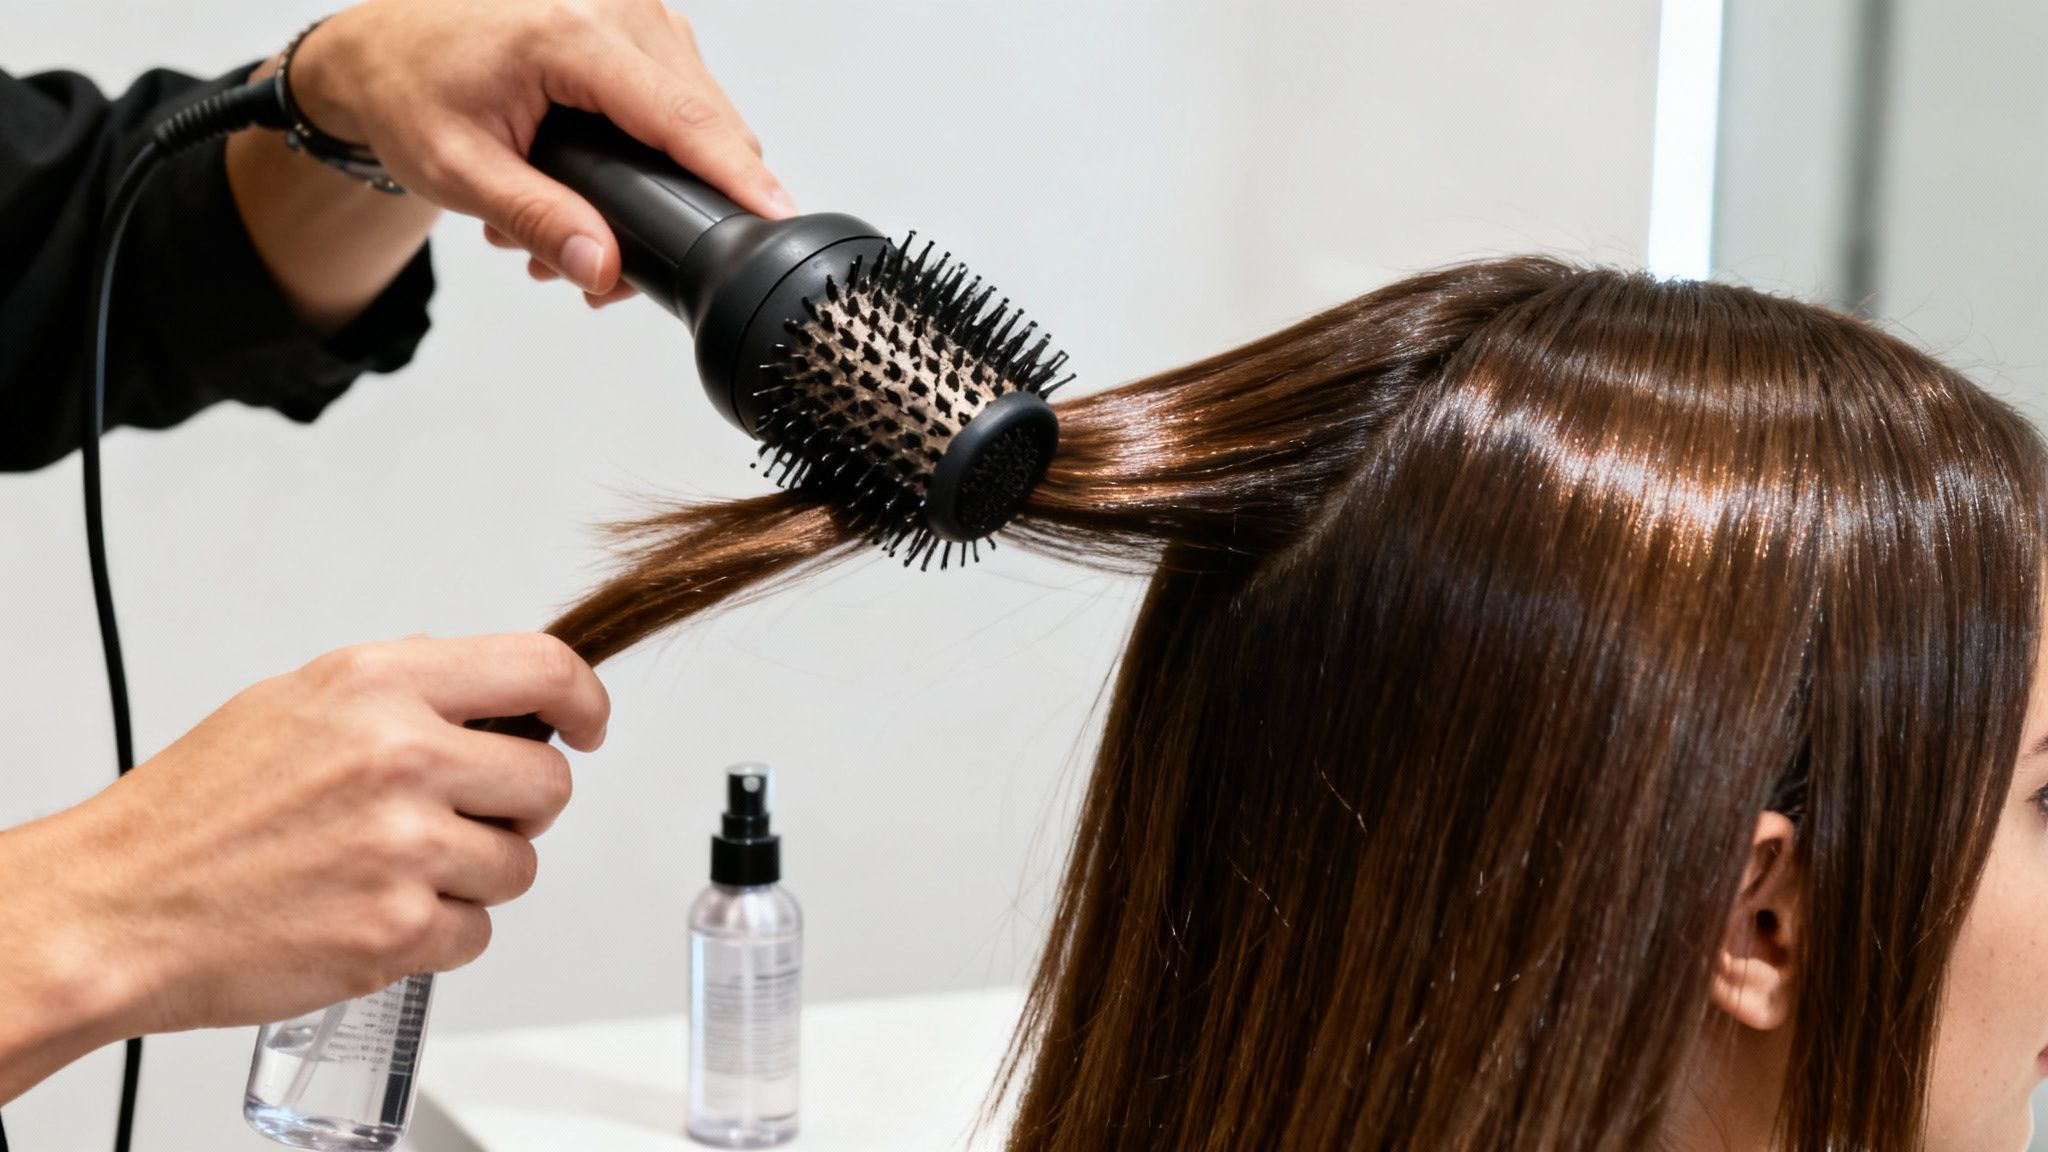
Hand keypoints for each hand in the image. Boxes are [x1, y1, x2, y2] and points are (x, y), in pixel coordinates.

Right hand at [0, 634, 607, 1049]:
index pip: (543, 668)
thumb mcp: (297, 702)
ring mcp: (405, 848)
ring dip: (474, 876)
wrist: (118, 907)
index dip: (584, 701)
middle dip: (515, 807)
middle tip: (453, 818)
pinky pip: (476, 933)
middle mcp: (402, 757)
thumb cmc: (198, 811)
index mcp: (380, 685)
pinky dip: (437, 933)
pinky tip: (375, 913)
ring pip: (519, 865)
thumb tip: (492, 690)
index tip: (585, 725)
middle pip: (549, 783)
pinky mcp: (397, 931)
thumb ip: (403, 688)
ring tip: (392, 870)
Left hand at [288, 0, 792, 307]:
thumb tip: (601, 269)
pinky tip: (605, 176)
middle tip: (611, 269)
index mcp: (569, 31)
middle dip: (686, 199)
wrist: (380, 49)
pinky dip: (660, 143)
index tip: (778, 218)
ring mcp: (632, 6)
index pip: (681, 118)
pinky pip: (682, 88)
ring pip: (701, 105)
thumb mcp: (459, 169)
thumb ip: (538, 220)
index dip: (736, 175)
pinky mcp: (636, 19)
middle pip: (705, 116)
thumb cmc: (409, 92)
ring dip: (669, 174)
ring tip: (586, 222)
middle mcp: (612, 4)